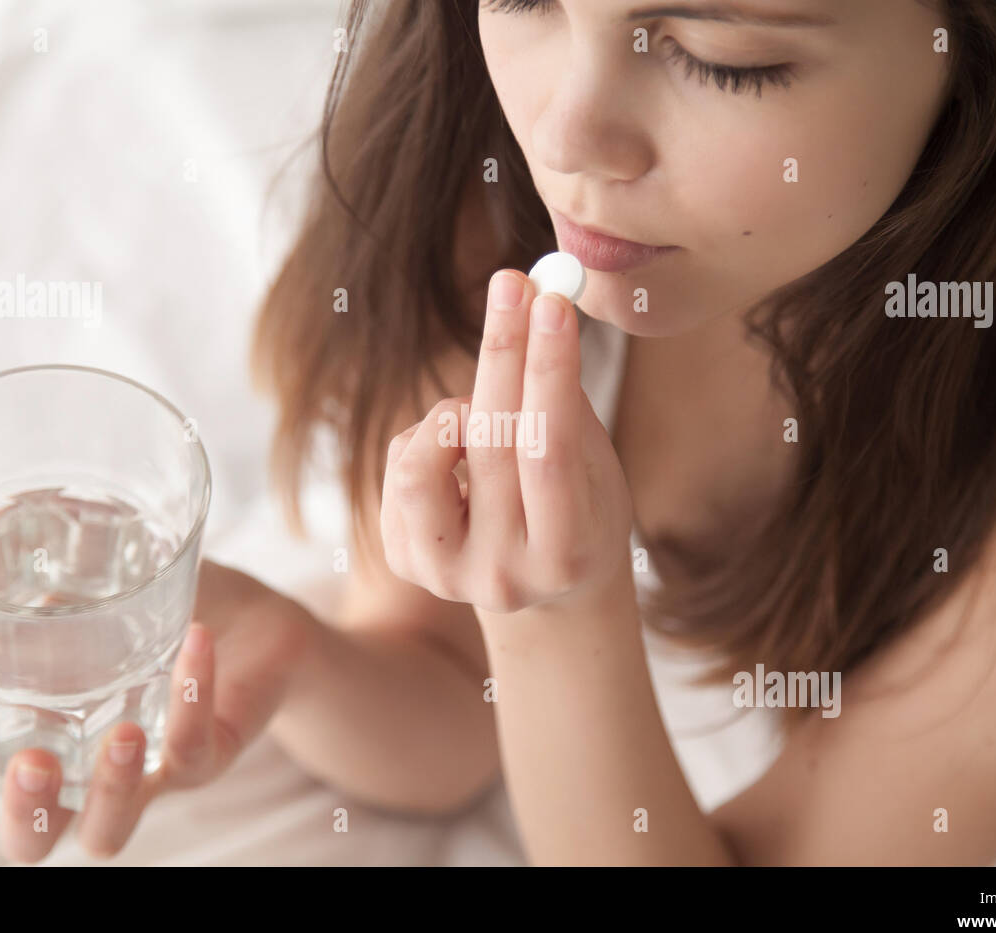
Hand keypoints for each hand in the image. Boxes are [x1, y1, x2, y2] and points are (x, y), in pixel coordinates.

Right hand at [0, 558, 314, 861]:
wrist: (258, 622)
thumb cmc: (168, 603)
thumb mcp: (111, 568)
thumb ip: (58, 547)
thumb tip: (0, 516)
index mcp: (29, 719)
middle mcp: (77, 762)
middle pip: (26, 835)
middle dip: (22, 813)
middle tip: (33, 764)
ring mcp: (140, 772)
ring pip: (107, 831)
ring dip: (108, 792)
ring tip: (121, 734)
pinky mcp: (202, 760)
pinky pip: (192, 751)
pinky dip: (191, 699)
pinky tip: (195, 643)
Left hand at [380, 269, 632, 613]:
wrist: (543, 585)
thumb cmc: (579, 505)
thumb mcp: (594, 465)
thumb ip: (564, 400)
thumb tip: (534, 302)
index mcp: (567, 554)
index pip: (550, 449)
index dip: (549, 370)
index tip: (551, 301)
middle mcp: (504, 576)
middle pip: (491, 444)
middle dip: (504, 353)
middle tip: (513, 285)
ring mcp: (448, 575)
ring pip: (424, 459)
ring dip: (455, 410)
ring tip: (481, 413)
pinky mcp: (405, 561)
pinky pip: (401, 466)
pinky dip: (429, 437)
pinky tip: (458, 452)